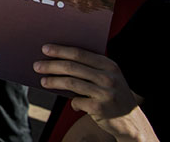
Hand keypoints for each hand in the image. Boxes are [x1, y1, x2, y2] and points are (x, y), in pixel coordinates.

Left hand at [34, 45, 155, 140]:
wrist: (132, 121)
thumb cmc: (112, 95)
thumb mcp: (108, 78)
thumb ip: (90, 68)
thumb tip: (57, 60)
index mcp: (109, 65)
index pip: (80, 53)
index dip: (60, 50)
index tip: (45, 49)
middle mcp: (109, 77)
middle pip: (72, 67)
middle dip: (51, 66)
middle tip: (37, 66)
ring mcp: (106, 93)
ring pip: (71, 83)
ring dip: (54, 81)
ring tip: (43, 81)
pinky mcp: (101, 108)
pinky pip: (77, 101)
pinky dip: (72, 102)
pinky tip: (72, 104)